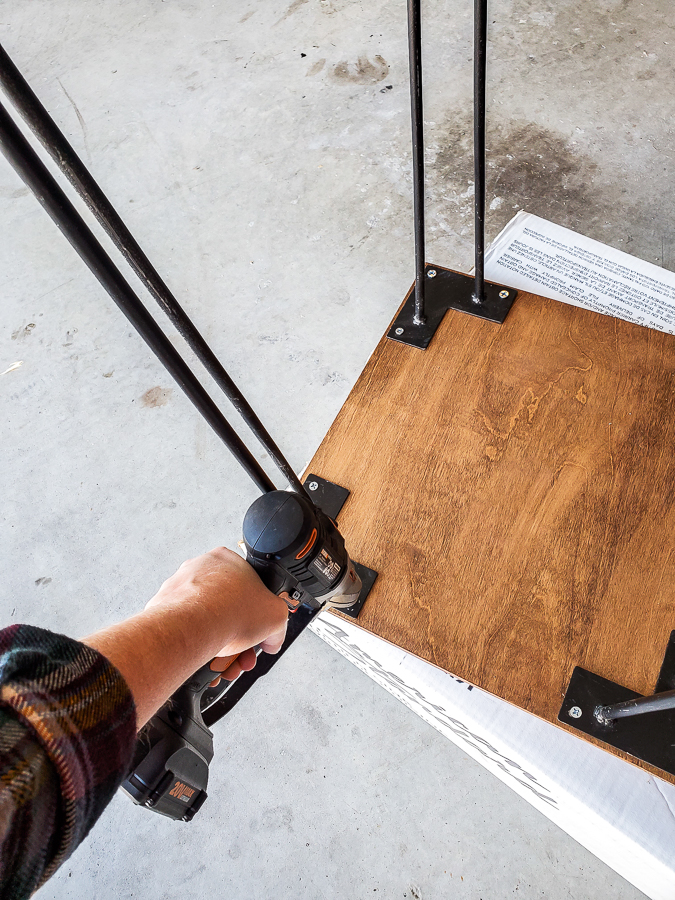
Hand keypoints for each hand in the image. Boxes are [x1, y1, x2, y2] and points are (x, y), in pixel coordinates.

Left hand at [144, 547, 287, 682]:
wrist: (193, 628)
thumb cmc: (228, 611)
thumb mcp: (276, 616)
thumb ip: (277, 627)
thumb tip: (272, 639)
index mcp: (227, 560)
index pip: (249, 588)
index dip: (257, 616)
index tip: (258, 632)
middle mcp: (200, 569)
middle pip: (227, 610)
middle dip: (239, 638)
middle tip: (243, 655)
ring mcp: (180, 589)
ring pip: (207, 623)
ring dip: (220, 648)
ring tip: (226, 664)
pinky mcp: (164, 609)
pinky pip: (187, 631)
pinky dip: (198, 648)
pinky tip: (208, 662)